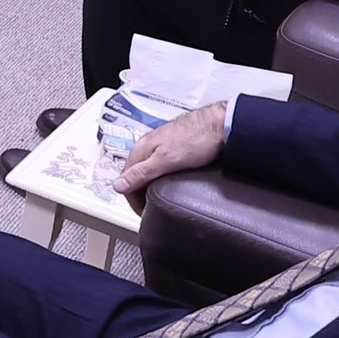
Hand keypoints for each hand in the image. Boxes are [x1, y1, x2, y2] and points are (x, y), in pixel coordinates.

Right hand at [110, 101, 229, 197]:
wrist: (221, 124)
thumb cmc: (197, 138)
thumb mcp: (165, 160)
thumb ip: (141, 173)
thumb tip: (118, 185)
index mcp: (140, 150)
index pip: (125, 180)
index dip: (133, 201)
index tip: (145, 213)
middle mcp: (147, 146)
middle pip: (135, 176)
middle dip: (141, 194)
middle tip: (152, 209)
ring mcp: (160, 146)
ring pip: (147, 171)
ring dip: (151, 186)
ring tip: (163, 197)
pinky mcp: (173, 147)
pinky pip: (160, 166)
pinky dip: (162, 177)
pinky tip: (173, 181)